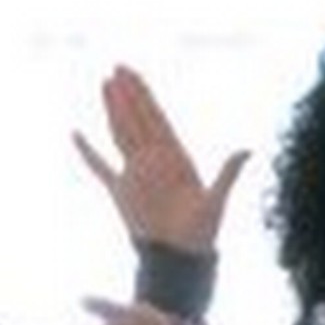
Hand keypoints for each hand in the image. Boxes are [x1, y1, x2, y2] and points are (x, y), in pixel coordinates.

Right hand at [76, 67, 249, 255]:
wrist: (181, 258)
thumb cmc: (201, 233)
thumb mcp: (216, 201)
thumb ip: (228, 174)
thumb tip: (248, 150)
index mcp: (175, 157)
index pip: (156, 118)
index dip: (144, 95)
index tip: (133, 74)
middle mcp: (154, 160)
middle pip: (137, 119)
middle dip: (128, 93)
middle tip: (117, 66)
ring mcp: (135, 173)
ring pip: (120, 134)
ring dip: (112, 110)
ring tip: (105, 85)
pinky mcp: (120, 191)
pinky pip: (99, 168)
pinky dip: (87, 152)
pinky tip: (76, 134)